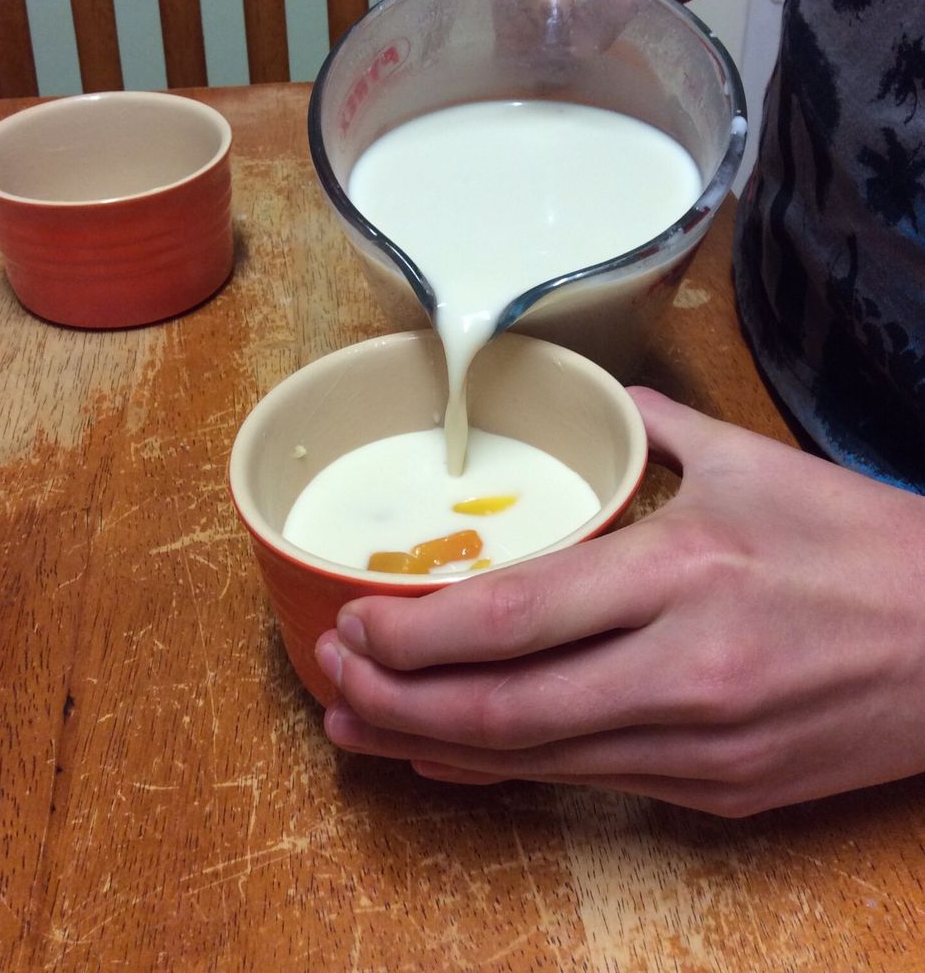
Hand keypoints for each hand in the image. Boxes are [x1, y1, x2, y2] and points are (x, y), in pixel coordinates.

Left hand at [315, 388, 924, 816]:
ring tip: (361, 726)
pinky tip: (454, 760)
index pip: (514, 618)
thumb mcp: (756, 464)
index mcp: (683, 569)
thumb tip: (600, 405)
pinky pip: (588, 783)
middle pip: (503, 708)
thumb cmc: (864, 547)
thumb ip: (658, 429)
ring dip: (434, 746)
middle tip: (333, 676)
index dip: (416, 633)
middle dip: (398, 699)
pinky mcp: (719, 792)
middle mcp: (681, 669)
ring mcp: (701, 746)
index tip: (357, 621)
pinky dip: (509, 772)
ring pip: (535, 760)